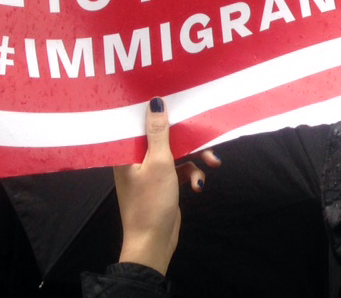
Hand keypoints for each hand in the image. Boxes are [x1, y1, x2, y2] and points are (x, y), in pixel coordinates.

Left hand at [114, 97, 221, 275]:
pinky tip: (199, 186)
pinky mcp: (164, 183)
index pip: (140, 122)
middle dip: (189, 138)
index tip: (177, 99)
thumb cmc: (150, 202)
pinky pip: (182, 170)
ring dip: (196, 158)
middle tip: (208, 136)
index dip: (158, 111)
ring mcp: (151, 172)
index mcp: (126, 152)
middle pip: (165, 137)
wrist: (153, 242)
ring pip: (178, 153)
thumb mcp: (159, 163)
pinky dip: (193, 174)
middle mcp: (136, 159)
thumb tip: (155, 101)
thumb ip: (159, 132)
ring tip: (213, 164)